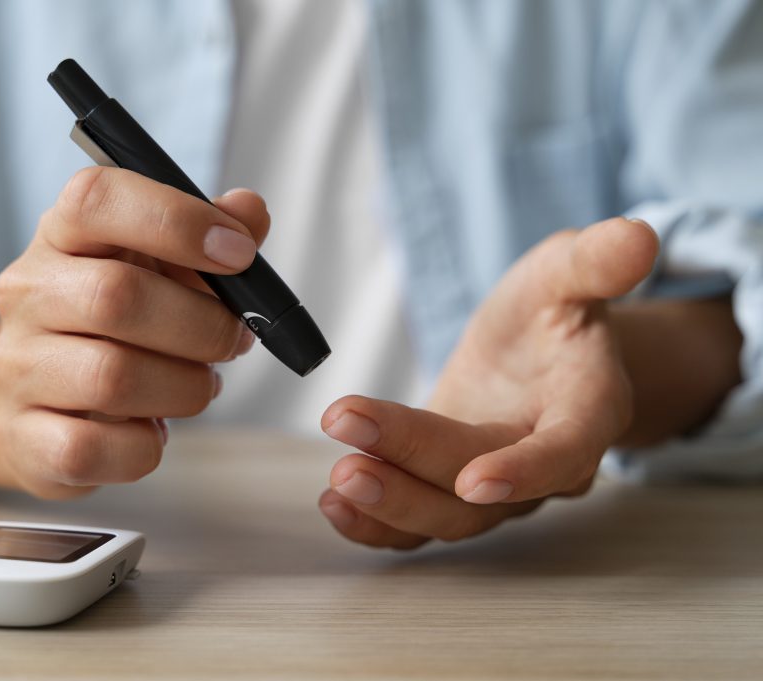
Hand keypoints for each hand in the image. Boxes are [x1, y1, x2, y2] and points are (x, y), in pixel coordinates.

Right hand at [0, 168, 268, 497]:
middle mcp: (28, 293)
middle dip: (202, 325)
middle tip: (233, 341)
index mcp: (63, 235)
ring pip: (112, 378)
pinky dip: (144, 447)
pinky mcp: (20, 437)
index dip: (177, 221)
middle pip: (116, 295)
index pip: (97, 200)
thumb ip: (211, 237)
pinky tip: (150, 431)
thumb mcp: (164, 269)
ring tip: (197, 386)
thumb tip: (249, 212)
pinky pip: (91, 449)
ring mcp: (16, 366)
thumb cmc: (119, 329)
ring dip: (184, 388)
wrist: (45, 405)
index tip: (240, 253)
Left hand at [318, 217, 658, 548]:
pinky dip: (379, 526)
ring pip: (448, 515)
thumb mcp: (568, 272)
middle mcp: (547, 463)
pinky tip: (334, 507)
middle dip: (413, 469)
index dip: (524, 470)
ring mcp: (498, 486)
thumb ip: (596, 260)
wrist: (536, 350)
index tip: (473, 479)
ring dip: (392, 503)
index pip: (564, 451)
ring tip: (338, 480)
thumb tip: (638, 235)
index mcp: (588, 409)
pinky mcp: (452, 489)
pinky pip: (419, 526)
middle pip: (482, 486)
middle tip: (348, 447)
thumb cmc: (553, 309)